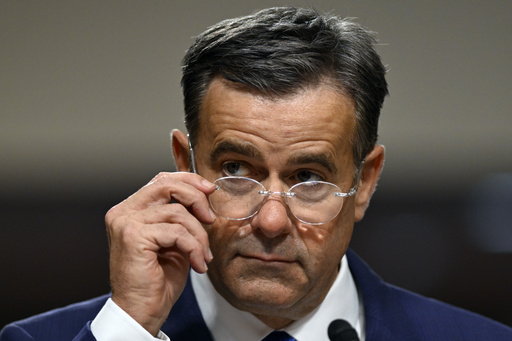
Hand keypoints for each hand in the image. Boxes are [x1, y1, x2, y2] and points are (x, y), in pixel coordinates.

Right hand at [105, 172, 215, 335]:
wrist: (142, 311)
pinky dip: (194, 247)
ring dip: (199, 235)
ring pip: (177, 212)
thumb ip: (180, 216)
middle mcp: (123, 212)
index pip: (161, 181)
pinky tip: (198, 264)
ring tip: (203, 255)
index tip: (210, 190)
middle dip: (196, 198)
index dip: (188, 180)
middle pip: (166, 185)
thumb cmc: (158, 279)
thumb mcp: (174, 240)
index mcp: (130, 210)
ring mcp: (126, 223)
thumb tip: (203, 195)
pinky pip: (177, 232)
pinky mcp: (133, 236)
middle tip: (211, 218)